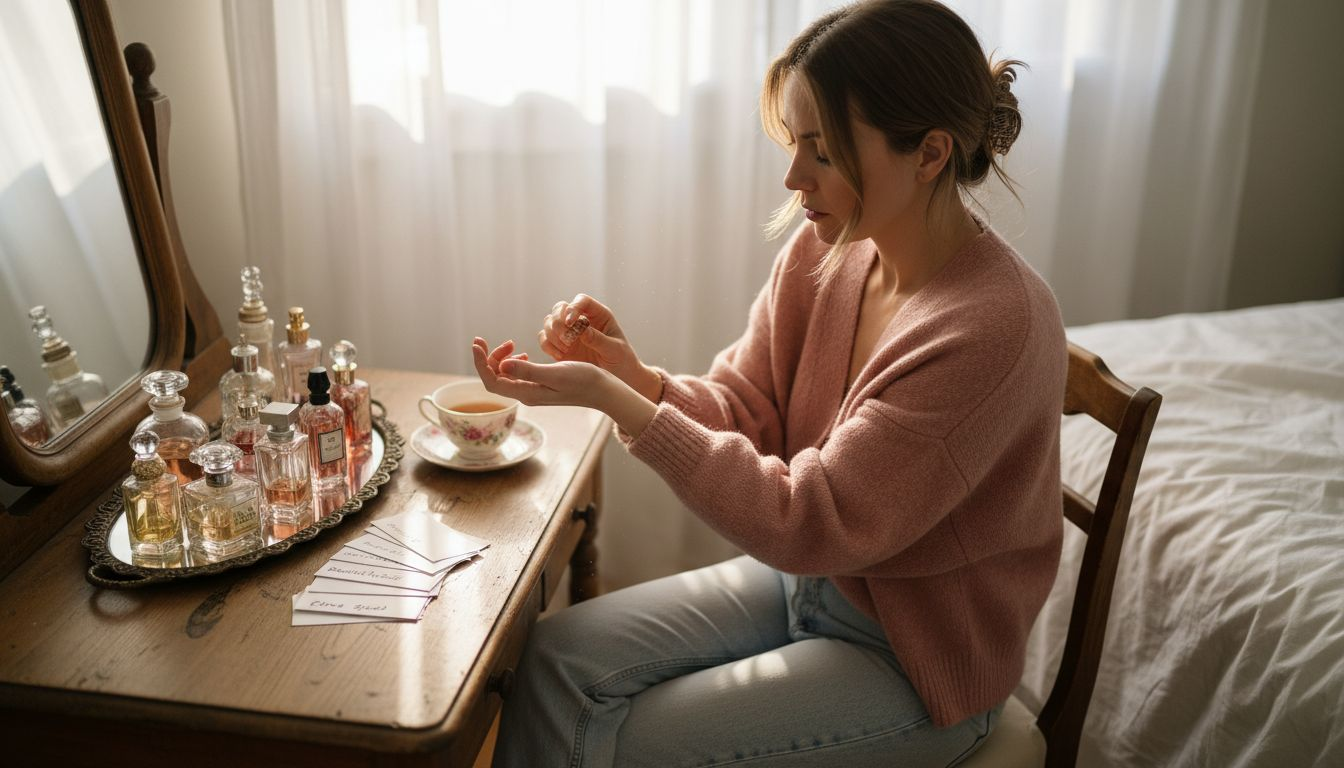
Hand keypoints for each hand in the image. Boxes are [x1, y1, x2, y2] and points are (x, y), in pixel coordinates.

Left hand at [472, 337, 656, 436]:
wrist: (605, 391)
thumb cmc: (584, 380)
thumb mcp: (556, 372)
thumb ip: (528, 370)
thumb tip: (502, 365)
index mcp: (528, 393)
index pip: (492, 381)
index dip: (480, 362)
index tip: (476, 343)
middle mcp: (527, 394)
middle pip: (495, 377)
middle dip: (489, 358)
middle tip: (496, 340)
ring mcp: (533, 391)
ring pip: (505, 375)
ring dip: (502, 358)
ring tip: (511, 344)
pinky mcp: (540, 386)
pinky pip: (517, 375)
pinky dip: (514, 362)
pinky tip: (522, 353)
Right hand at [539, 294, 661, 401]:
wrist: (619, 378)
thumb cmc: (622, 361)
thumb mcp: (614, 350)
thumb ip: (598, 339)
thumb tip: (581, 329)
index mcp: (598, 315)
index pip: (582, 301)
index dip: (573, 308)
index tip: (570, 322)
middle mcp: (581, 320)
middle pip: (560, 308)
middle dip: (559, 322)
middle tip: (568, 340)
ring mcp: (569, 333)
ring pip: (549, 321)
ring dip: (552, 334)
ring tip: (566, 349)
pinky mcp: (560, 347)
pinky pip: (545, 339)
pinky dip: (548, 345)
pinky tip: (560, 356)